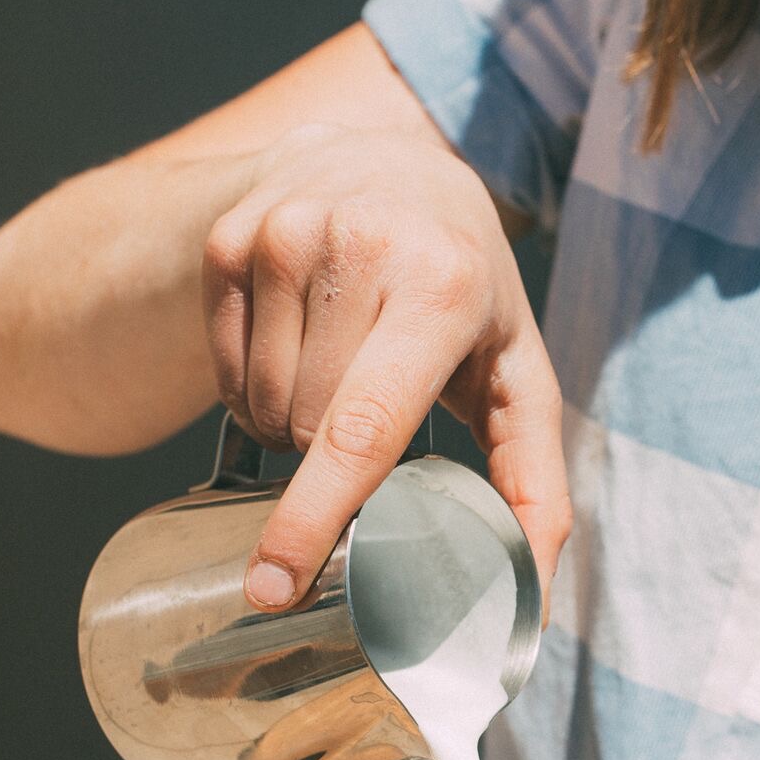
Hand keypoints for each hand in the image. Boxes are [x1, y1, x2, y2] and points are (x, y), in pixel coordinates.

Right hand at [199, 122, 570, 607]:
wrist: (391, 156)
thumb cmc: (467, 287)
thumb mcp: (519, 370)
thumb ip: (536, 486)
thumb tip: (535, 602)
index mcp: (441, 288)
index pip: (363, 427)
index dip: (316, 515)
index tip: (275, 582)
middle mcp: (360, 247)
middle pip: (307, 429)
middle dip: (333, 458)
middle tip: (374, 408)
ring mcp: (283, 234)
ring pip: (260, 406)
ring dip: (290, 425)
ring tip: (338, 369)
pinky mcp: (230, 238)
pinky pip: (223, 373)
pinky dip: (255, 388)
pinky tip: (298, 344)